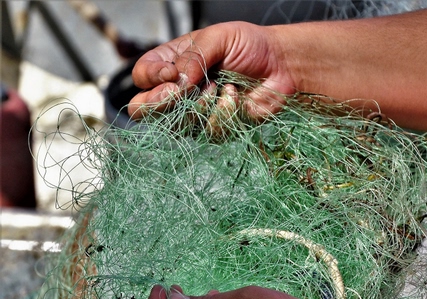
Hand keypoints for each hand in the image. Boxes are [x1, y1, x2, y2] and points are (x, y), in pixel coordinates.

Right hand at [128, 22, 295, 119]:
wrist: (280, 68)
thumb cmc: (250, 47)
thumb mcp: (219, 38)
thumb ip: (194, 57)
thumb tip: (177, 80)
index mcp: (172, 64)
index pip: (142, 78)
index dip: (150, 79)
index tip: (170, 74)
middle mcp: (179, 92)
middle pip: (147, 109)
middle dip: (163, 101)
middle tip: (186, 89)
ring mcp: (195, 113)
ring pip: (178, 123)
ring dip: (201, 103)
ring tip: (221, 84)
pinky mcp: (215, 130)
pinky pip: (208, 130)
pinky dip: (224, 111)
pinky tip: (234, 97)